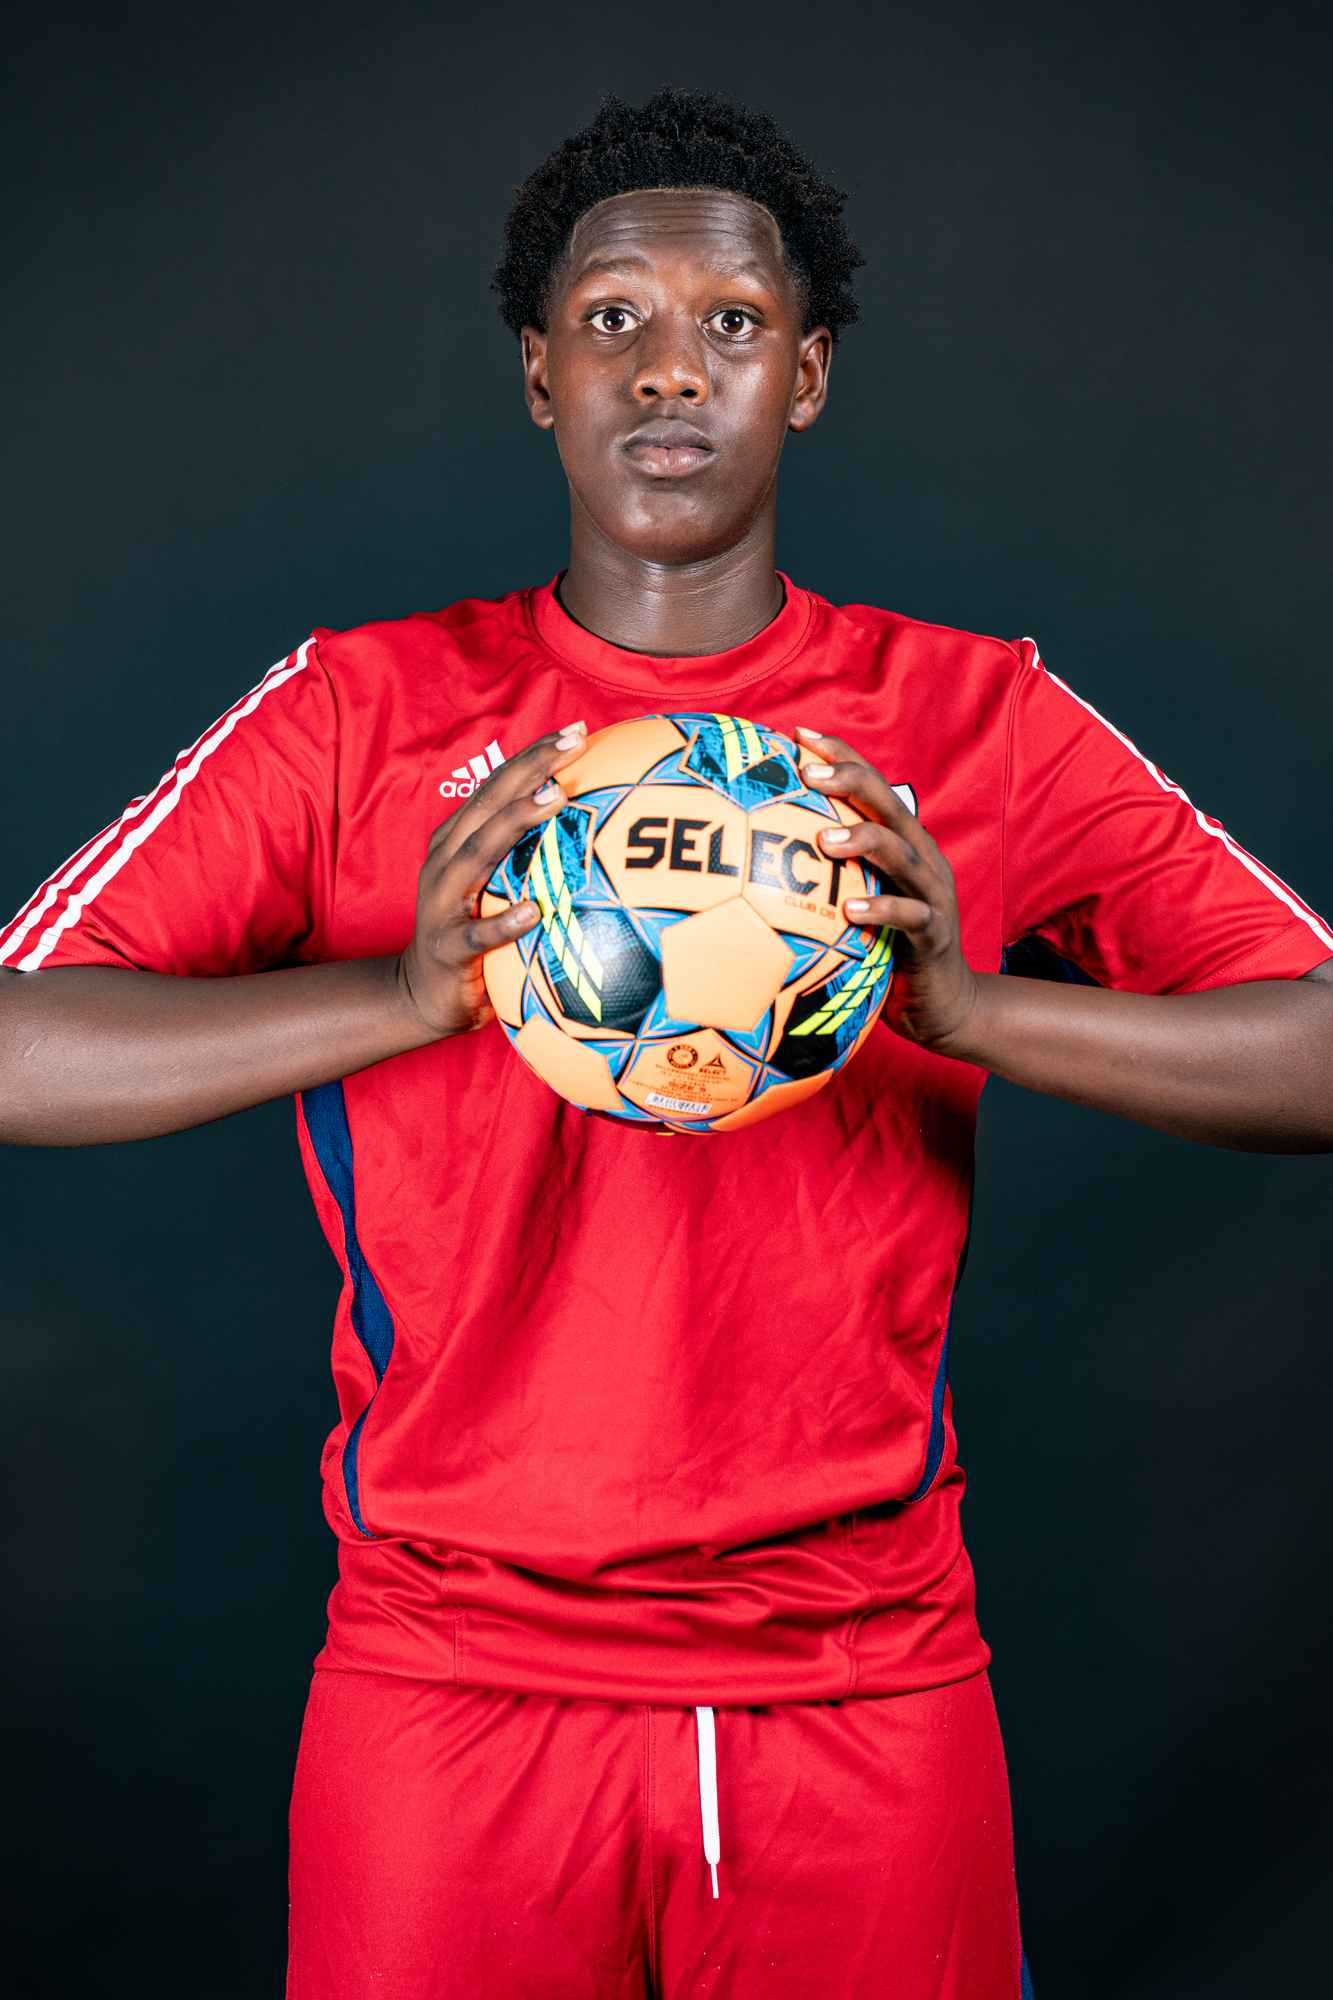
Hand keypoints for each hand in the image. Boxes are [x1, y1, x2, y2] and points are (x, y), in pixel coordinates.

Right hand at [398, 721, 587, 1035]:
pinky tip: (536, 910)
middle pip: (490, 803)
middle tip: (572, 744)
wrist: (423, 993)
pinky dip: (504, 921)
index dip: (534, 756)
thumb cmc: (474, 933)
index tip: (576, 731)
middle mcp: (446, 861)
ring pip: (479, 853)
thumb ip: (530, 857)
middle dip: (531, 769)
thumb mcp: (496, 887)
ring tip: (555, 800)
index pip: (498, 786)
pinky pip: (477, 934)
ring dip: (516, 823)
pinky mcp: (447, 947)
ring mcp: (442, 901)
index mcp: (459, 840)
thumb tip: (597, 833)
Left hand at [795, 726, 979, 1053]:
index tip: (799, 735)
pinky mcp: (933, 934)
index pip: (871, 786)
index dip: (841, 757)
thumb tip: (756, 861)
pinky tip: (851, 910)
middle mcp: (920, 857)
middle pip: (888, 804)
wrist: (942, 1003)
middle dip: (850, 780)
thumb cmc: (888, 949)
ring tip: (822, 838)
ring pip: (902, 853)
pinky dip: (882, 909)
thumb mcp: (857, 903)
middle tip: (807, 771)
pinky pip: (910, 917)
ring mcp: (931, 894)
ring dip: (862, 840)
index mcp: (901, 842)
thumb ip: (825, 877)